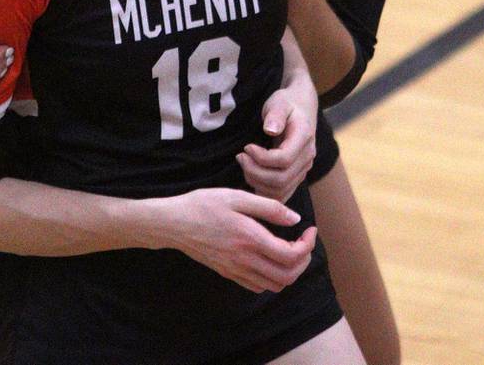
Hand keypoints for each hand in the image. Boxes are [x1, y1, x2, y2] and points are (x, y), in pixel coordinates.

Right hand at [154, 188, 316, 292]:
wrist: (174, 223)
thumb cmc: (204, 204)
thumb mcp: (237, 196)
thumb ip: (269, 208)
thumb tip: (296, 219)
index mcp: (250, 238)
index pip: (291, 255)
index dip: (308, 245)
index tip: (309, 229)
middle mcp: (245, 260)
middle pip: (287, 276)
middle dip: (303, 260)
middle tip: (304, 241)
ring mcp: (236, 270)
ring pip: (274, 285)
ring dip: (290, 271)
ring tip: (290, 249)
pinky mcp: (228, 273)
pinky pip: (258, 286)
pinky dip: (272, 277)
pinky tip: (269, 258)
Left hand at [238, 82, 316, 203]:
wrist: (301, 108)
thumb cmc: (286, 104)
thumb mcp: (279, 102)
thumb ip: (275, 114)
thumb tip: (270, 130)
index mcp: (304, 138)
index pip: (283, 159)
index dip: (261, 158)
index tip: (246, 147)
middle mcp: (307, 158)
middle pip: (281, 180)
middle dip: (255, 172)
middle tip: (240, 157)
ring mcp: (303, 170)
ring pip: (280, 191)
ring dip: (256, 182)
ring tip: (244, 164)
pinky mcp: (296, 177)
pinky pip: (281, 195)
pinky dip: (264, 191)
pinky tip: (251, 176)